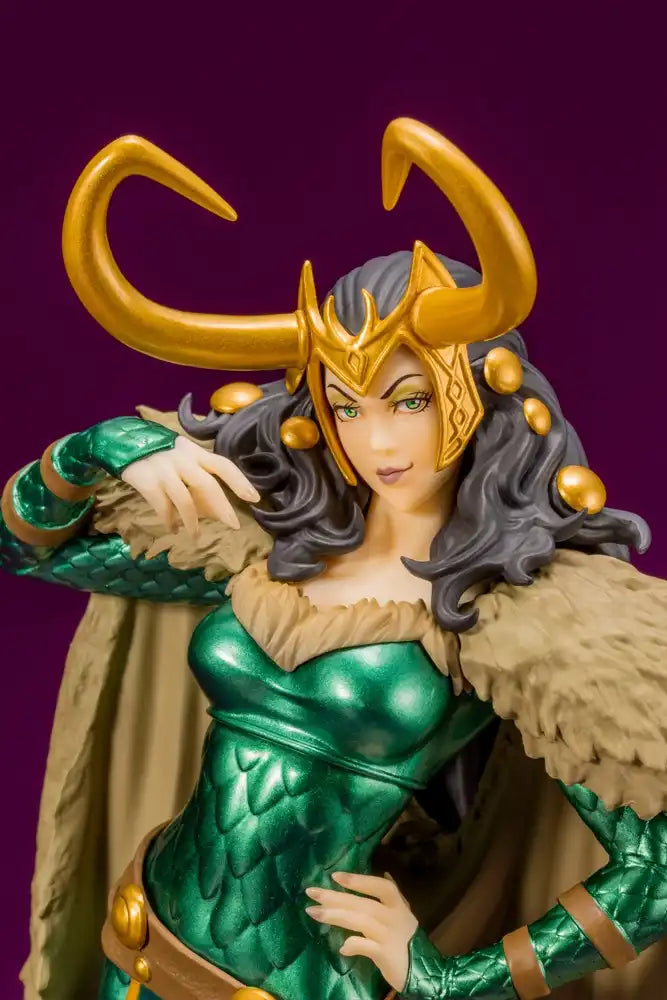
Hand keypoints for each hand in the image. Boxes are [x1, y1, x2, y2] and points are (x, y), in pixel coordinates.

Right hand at [121, 436, 259, 536]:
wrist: (122, 443)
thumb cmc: (160, 456)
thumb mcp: (182, 460)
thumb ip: (198, 480)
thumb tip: (217, 510)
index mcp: (195, 452)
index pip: (223, 465)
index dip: (240, 481)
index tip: (254, 498)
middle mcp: (182, 458)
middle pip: (207, 485)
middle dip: (222, 507)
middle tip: (233, 526)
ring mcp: (164, 468)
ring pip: (185, 500)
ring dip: (193, 523)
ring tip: (196, 537)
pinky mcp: (147, 480)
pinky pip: (163, 506)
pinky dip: (170, 521)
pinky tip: (173, 529)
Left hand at [305, 871, 417, 990]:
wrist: (423, 970)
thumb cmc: (408, 939)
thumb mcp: (404, 913)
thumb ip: (394, 894)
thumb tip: (385, 874)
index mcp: (396, 904)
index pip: (378, 886)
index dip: (357, 880)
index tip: (334, 876)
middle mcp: (393, 916)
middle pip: (361, 903)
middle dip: (335, 897)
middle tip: (310, 892)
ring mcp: (389, 935)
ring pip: (360, 921)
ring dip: (335, 916)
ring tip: (313, 912)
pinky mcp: (386, 955)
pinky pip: (366, 947)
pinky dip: (353, 944)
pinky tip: (342, 947)